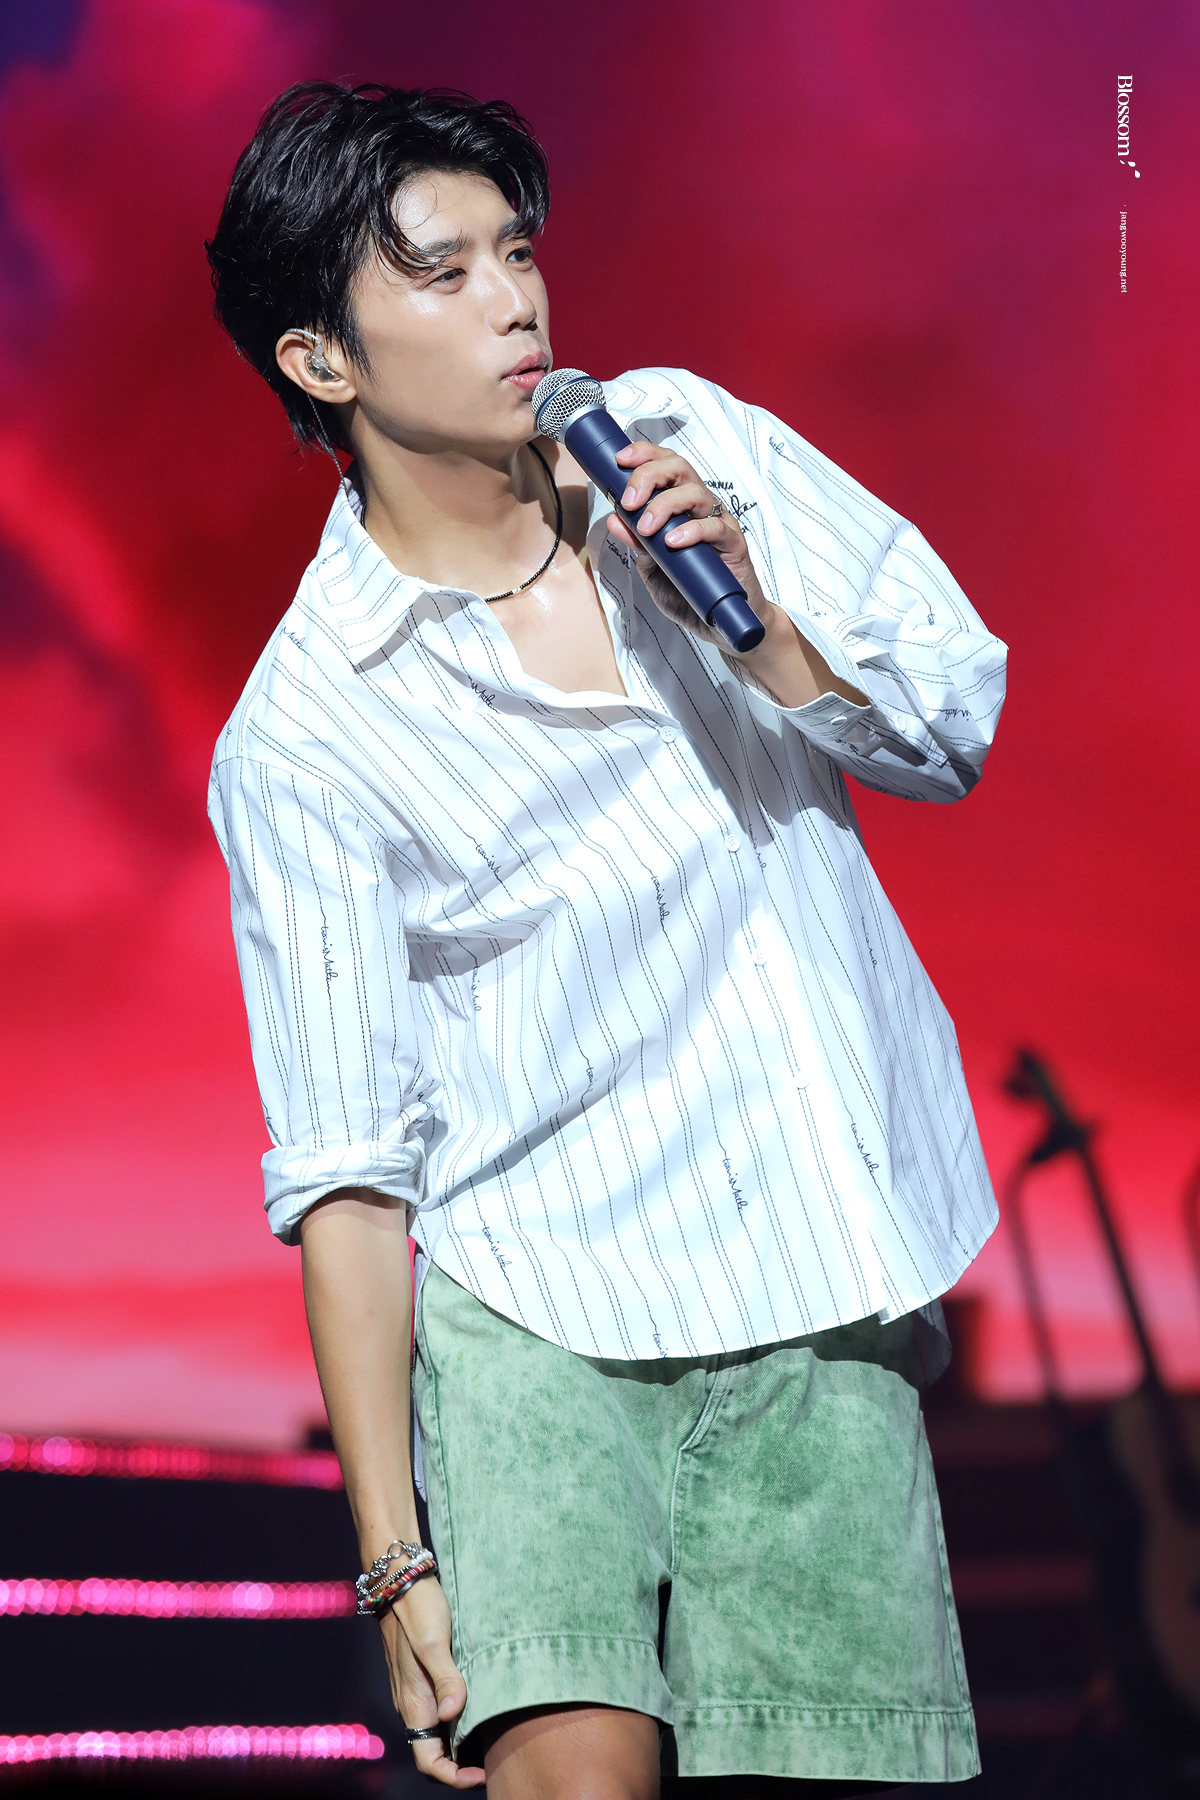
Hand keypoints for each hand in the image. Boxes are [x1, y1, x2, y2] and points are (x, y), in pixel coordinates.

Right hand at [378, 1577, 484, 1786]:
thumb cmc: (417, 1608)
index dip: (454, 1777)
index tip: (481, 1775)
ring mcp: (417, 1691)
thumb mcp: (434, 1641)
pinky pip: (440, 1712)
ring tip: (493, 1738)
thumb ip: (446, 1678)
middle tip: (493, 1763)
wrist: (399, 1579)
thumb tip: (453, 1714)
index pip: (429, 1762)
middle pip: (435, 1754)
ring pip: (438, 1733)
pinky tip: (481, 1707)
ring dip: (461, 1743)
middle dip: (461, 1766)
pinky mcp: (424, 1677)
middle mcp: (413, 1704)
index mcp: (414, 1704)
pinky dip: (459, 1720)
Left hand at [609, 440, 867, 709]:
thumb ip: (637, 545)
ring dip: (665, 504)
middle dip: (649, 476)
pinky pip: (716, 528)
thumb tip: (615, 520)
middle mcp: (700, 507)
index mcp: (680, 506)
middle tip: (629, 500)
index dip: (644, 455)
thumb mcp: (654, 569)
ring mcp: (719, 523)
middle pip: (679, 468)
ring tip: (647, 528)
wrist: (721, 625)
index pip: (664, 466)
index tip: (620, 460)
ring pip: (696, 492)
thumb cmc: (689, 592)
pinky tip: (673, 541)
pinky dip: (692, 530)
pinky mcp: (735, 545)